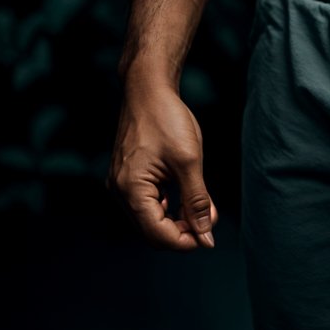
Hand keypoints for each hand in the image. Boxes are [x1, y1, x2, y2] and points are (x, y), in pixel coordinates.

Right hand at [107, 80, 218, 250]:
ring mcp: (120, 183)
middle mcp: (119, 191)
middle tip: (209, 221)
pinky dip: (166, 204)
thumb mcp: (189, 161)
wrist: (148, 87)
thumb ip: (197, 201)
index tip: (209, 237)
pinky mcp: (126, 175)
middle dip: (182, 230)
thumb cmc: (167, 119)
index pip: (158, 235)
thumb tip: (206, 234)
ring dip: (176, 218)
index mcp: (131, 190)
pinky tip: (184, 194)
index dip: (186, 241)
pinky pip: (145, 202)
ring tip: (203, 206)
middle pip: (151, 230)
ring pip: (149, 217)